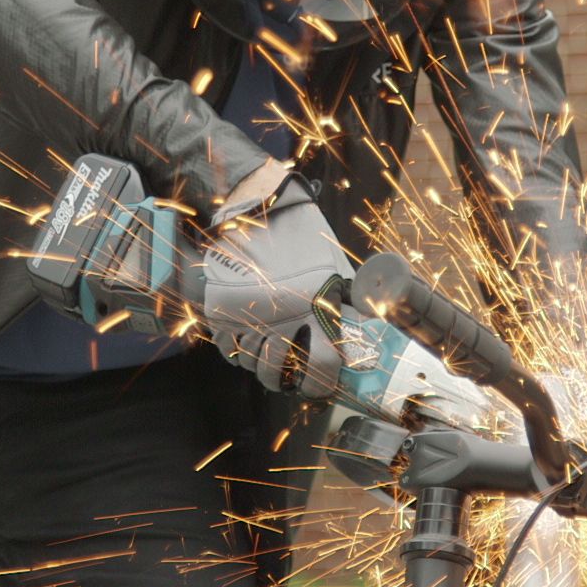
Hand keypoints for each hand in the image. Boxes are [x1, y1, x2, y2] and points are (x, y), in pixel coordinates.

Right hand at [200, 175, 345, 398]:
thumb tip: (365, 330)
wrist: (260, 205)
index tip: (321, 377)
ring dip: (258, 360)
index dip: (321, 381)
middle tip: (288, 363)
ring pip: (248, 363)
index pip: (319, 369)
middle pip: (274, 374)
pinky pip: (225, 347)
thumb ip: (346, 304)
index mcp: (316, 308)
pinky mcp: (220, 308)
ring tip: (267, 344)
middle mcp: (279, 317)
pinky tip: (247, 333)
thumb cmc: (303, 236)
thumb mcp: (335, 268)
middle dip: (282, 376)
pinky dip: (235, 347)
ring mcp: (246, 315)